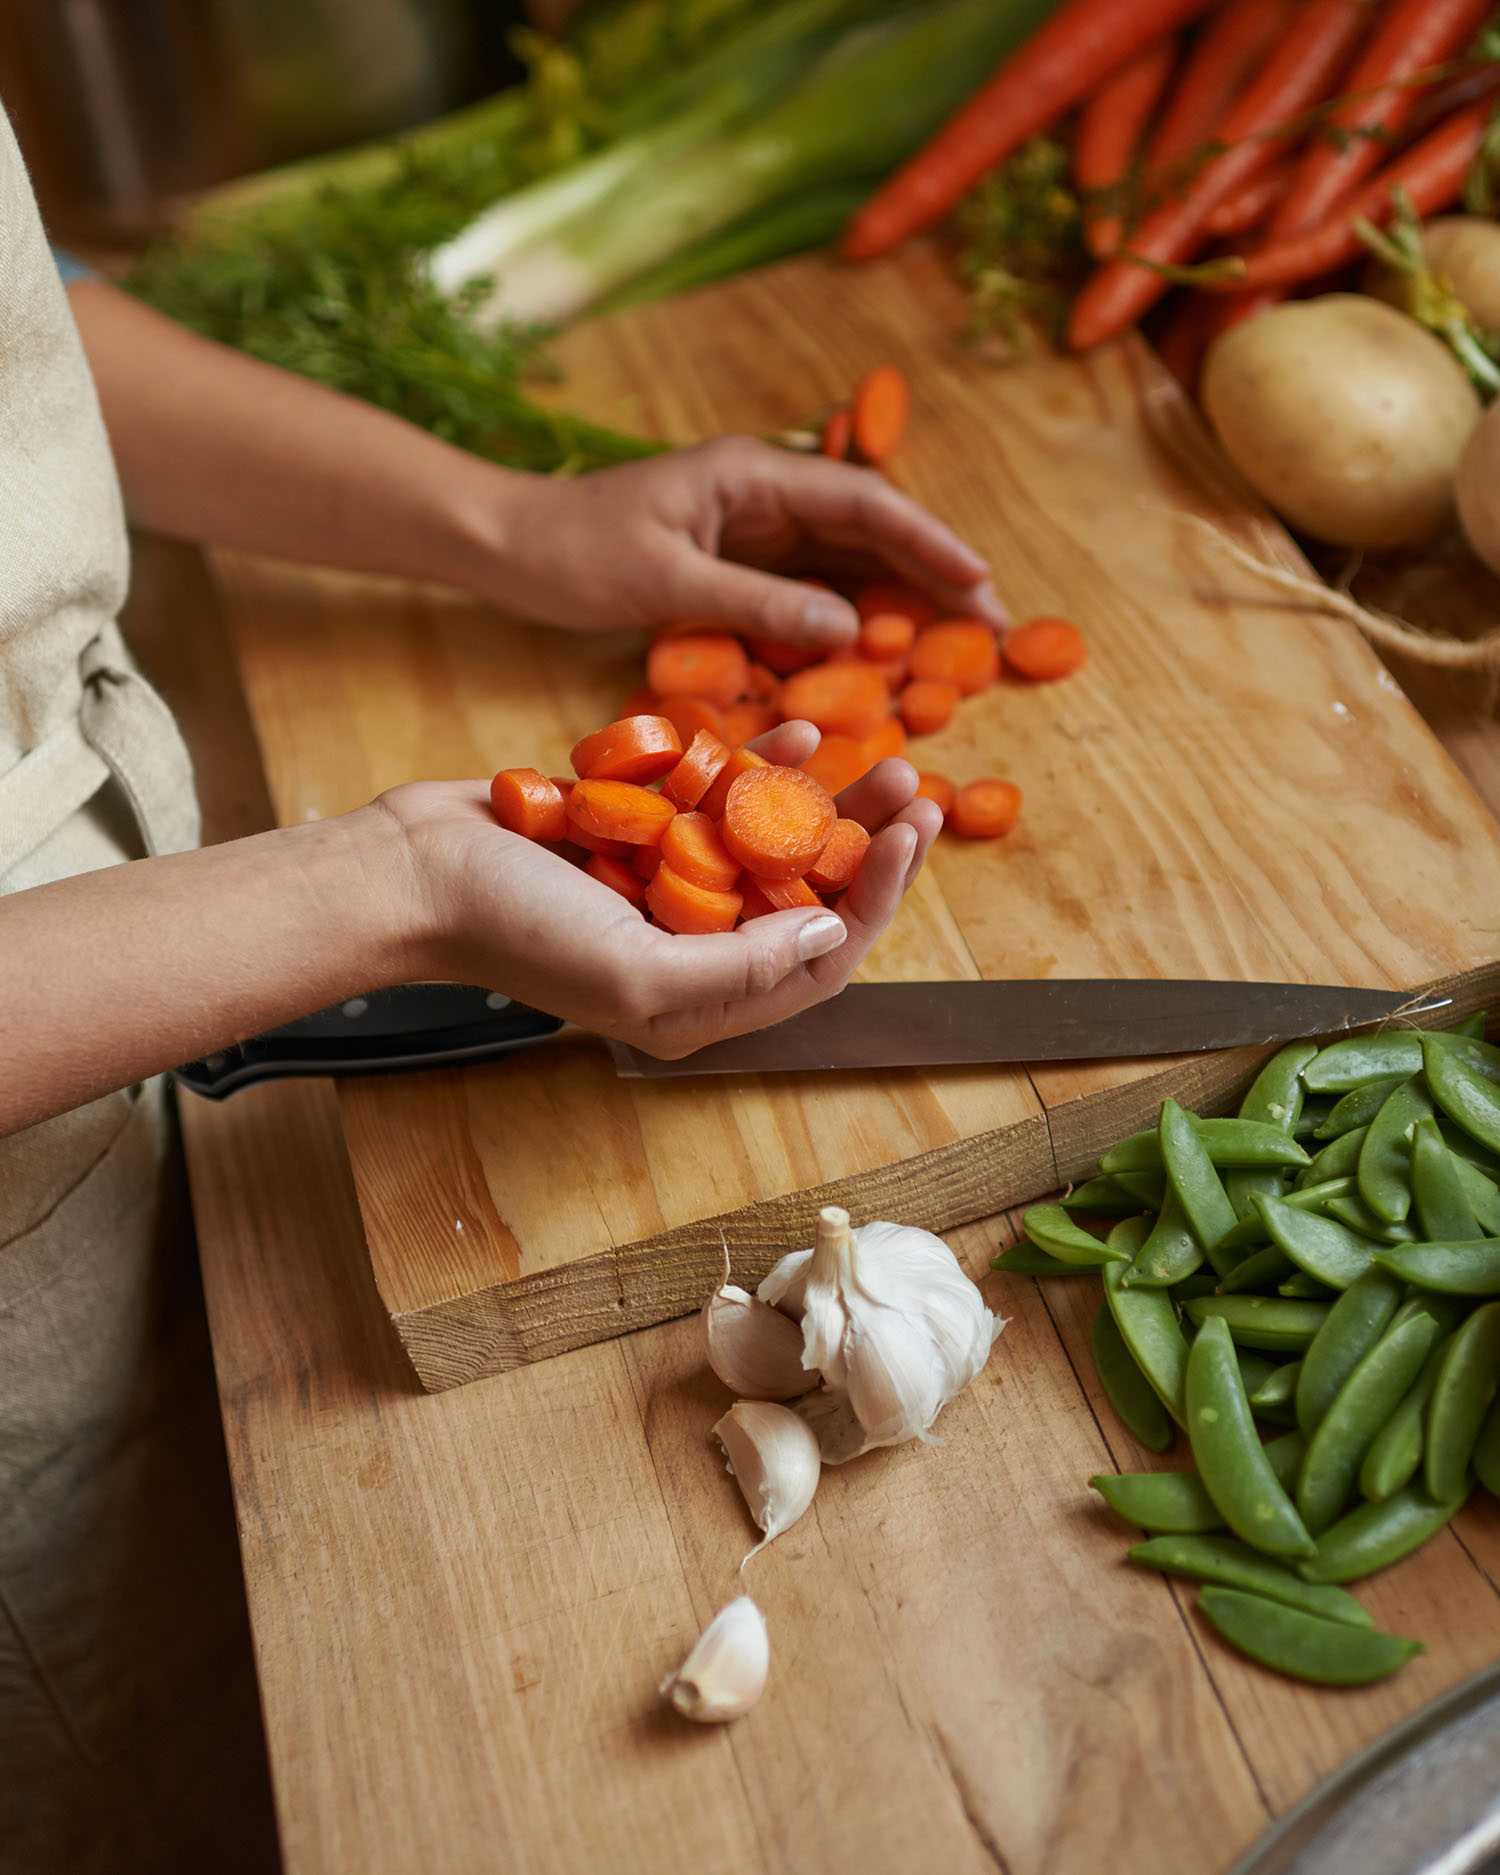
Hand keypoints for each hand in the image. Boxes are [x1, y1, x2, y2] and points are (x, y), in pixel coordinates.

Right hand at [382, 723, 941, 1057]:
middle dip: (867, 845)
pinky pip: (718, 794)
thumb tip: (832, 934)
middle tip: (915, 788)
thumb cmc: (512, 931)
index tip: (910, 837)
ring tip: (877, 754)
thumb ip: (742, 969)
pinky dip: (758, 765)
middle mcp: (693, 947)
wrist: (413, 869)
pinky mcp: (640, 825)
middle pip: (810, 897)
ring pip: (775, 840)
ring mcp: (667, 882)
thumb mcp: (637, 973)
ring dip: (828, 800)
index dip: (876, 901)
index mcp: (700, 1002)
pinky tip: (795, 733)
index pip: (819, 960)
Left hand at [483, 437, 1005, 651]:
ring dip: (904, 596)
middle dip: (936, 572)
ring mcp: (753, 525)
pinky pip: (811, 585)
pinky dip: (852, 614)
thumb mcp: (665, 581)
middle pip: (872, 529)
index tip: (981, 585)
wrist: (506, 545)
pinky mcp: (737, 559)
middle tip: (997, 625)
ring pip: (850, 558)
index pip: (865, 504)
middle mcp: (765, 492)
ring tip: (961, 640)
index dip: (930, 544)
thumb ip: (759, 600)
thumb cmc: (572, 552)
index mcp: (754, 474)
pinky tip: (884, 649)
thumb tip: (850, 628)